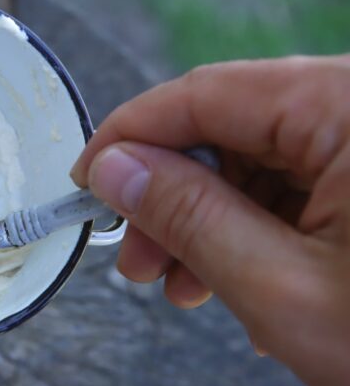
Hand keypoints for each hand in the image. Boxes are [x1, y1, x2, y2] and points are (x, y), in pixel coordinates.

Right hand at [70, 55, 349, 385]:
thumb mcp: (282, 290)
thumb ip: (188, 217)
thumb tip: (117, 172)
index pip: (205, 95)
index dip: (130, 138)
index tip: (89, 181)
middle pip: (230, 126)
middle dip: (169, 194)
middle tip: (136, 256)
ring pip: (258, 157)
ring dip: (207, 218)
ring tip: (183, 282)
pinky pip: (296, 180)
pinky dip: (253, 227)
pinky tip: (235, 277)